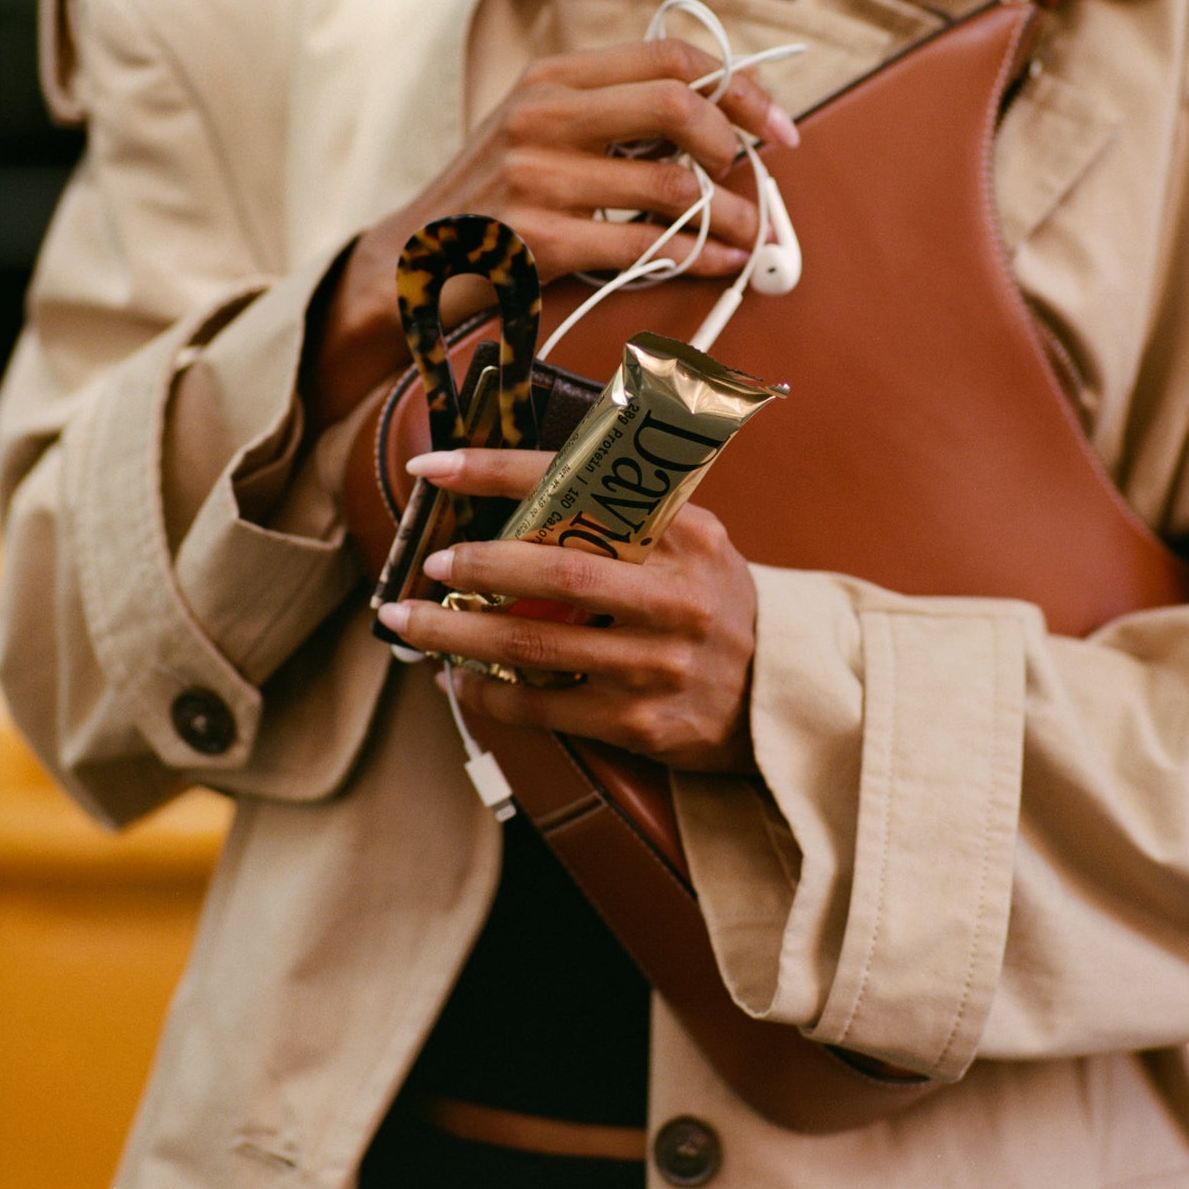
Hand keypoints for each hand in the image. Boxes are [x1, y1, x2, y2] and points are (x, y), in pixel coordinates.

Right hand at [304, 40, 797, 426]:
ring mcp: (538, 177)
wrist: (408, 266)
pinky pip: (647, 246)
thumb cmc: (492, 200)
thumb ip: (612, 111)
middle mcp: (542, 115)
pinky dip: (700, 254)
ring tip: (750, 231)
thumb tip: (720, 115)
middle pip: (679, 106)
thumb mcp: (537, 128)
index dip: (740, 88)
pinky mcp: (540, 240)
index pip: (670, 57)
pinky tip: (719, 261)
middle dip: (736, 144)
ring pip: (673, 185)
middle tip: (755, 177)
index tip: (776, 126)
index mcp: (552, 76)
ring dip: (731, 214)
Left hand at [377, 449, 758, 772]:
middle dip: (476, 567)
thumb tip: (517, 494)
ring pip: (532, 646)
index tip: (434, 466)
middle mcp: (674, 595)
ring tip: (410, 624)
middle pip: (553, 572)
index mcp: (683, 533)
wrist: (779, 692)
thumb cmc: (714, 601)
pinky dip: (490, 694)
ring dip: (456, 636)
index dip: (496, 472)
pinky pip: (544, 706)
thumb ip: (626, 513)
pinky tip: (462, 681)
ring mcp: (656, 663)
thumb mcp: (693, 539)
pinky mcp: (640, 722)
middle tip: (431, 564)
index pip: (577, 487)